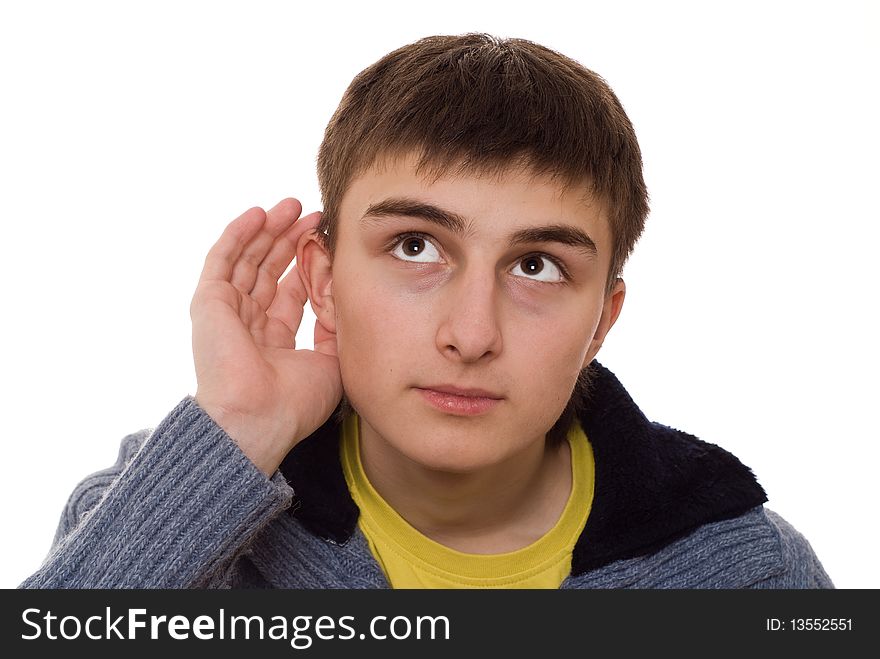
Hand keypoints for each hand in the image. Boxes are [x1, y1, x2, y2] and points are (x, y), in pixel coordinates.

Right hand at [190, 198, 342, 475]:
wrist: (260, 417)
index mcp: (272, 341)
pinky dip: (239, 235)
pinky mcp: (208, 302)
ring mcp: (226, 313)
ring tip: (292, 206)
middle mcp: (247, 325)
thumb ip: (335, 325)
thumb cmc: (295, 402)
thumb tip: (343, 293)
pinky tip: (258, 214)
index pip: (290, 293)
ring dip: (269, 231)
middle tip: (313, 215)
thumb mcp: (331, 360)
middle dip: (290, 241)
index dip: (308, 266)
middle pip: (269, 271)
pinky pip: (222, 260)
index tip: (327, 243)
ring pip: (248, 260)